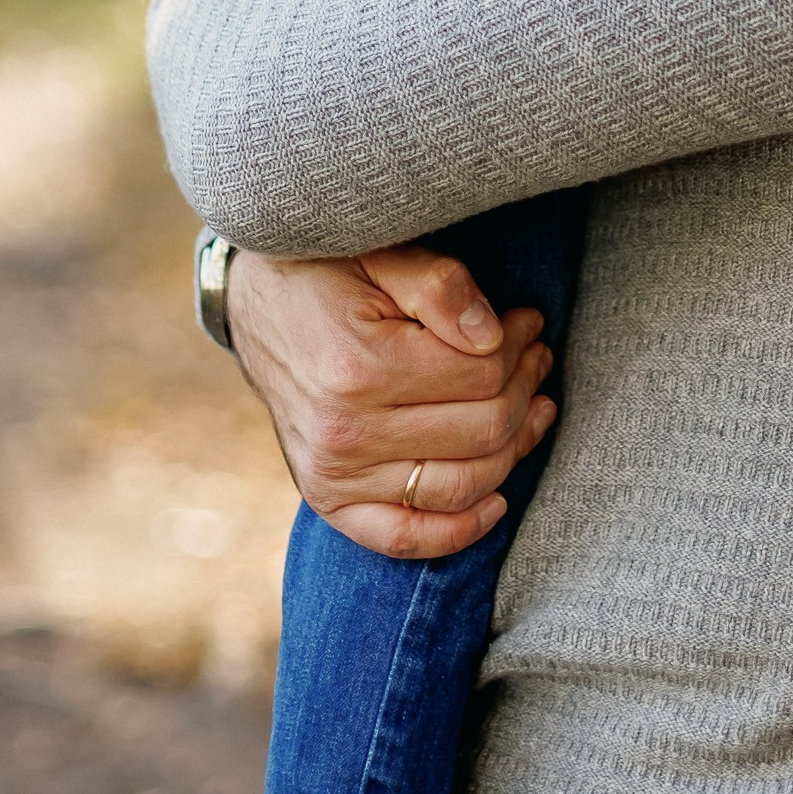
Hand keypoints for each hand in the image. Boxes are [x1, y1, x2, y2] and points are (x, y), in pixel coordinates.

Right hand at [225, 247, 558, 557]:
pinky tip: (497, 499)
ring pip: (463, 483)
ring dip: (514, 448)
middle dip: (525, 389)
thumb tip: (495, 336)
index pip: (482, 375)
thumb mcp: (383, 255)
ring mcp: (335, 476)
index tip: (527, 322)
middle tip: (536, 357)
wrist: (256, 307)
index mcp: (359, 369)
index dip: (518, 346)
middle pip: (482, 430)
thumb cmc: (327, 272)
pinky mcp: (329, 501)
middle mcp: (345, 433)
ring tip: (534, 406)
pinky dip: (460, 530)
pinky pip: (407, 538)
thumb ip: (441, 287)